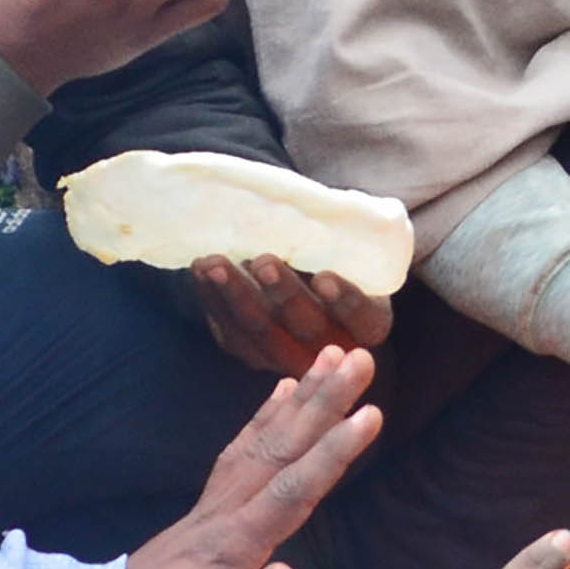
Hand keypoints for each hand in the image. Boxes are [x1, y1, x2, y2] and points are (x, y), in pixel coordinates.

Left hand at [107, 350, 379, 568]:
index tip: (371, 413)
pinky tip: (282, 396)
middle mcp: (222, 516)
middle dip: (323, 403)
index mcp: (229, 547)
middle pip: (279, 449)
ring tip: (329, 358)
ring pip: (261, 442)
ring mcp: (210, 510)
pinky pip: (240, 453)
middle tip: (360, 356)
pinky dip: (264, 419)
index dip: (332, 453)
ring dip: (300, 400)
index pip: (291, 492)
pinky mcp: (204, 514)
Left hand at [192, 252, 395, 377]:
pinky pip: (232, 333)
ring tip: (215, 264)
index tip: (324, 277)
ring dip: (237, 296)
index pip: (362, 317)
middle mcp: (331, 347)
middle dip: (283, 294)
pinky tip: (200, 273)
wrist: (303, 270)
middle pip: (308, 328)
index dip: (345, 300)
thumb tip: (328, 212)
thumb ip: (344, 240)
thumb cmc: (334, 252)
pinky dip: (214, 302)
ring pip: (263, 334)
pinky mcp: (252, 353)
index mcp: (368, 323)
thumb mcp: (350, 247)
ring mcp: (288, 356)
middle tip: (263, 261)